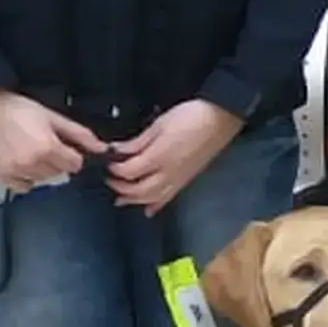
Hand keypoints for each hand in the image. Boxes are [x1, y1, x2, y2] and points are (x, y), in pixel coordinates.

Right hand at [0, 86, 105, 194]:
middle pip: (59, 173)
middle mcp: (31, 163)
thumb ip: (80, 135)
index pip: (75, 165)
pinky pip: (23, 186)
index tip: (65, 146)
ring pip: (42, 180)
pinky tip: (22, 163)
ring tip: (31, 151)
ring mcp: (15, 171)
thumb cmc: (19, 109)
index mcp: (47, 148)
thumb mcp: (54, 117)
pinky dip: (26, 178)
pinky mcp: (1, 175)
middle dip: (58, 161)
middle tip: (45, 144)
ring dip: (42, 169)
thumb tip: (102, 148)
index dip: (73, 155)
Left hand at [108, 98, 244, 213]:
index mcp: (159, 157)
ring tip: (120, 197)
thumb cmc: (190, 116)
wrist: (220, 119)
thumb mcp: (159, 124)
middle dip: (120, 187)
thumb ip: (137, 142)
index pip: (128, 172)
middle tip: (109, 178)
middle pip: (137, 191)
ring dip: (133, 200)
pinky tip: (147, 210)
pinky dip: (155, 206)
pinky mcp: (186, 180)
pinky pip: (168, 198)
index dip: (114, 168)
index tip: (107, 160)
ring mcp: (178, 179)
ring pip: (151, 198)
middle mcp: (168, 174)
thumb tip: (117, 150)